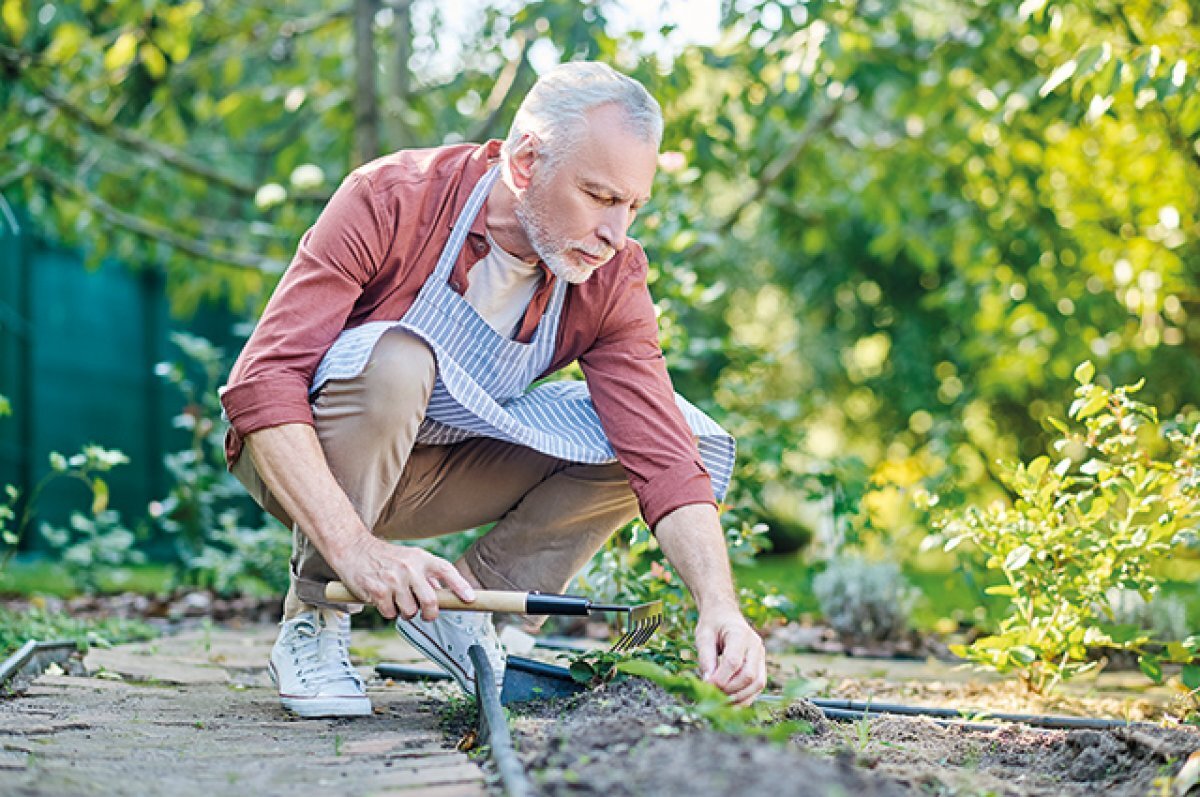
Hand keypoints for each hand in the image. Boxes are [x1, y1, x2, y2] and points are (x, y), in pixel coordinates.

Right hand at [332, 536, 474, 620]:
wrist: (353, 549)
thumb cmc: (385, 557)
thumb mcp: (410, 558)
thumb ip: (427, 575)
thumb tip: (443, 594)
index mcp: (420, 558)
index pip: (446, 570)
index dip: (460, 586)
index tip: (470, 599)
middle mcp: (409, 568)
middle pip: (430, 601)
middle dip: (431, 614)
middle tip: (427, 615)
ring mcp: (392, 580)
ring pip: (410, 611)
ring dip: (406, 613)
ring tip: (398, 601)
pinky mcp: (377, 591)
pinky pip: (390, 614)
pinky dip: (389, 612)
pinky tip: (383, 600)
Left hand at [695, 608, 766, 705]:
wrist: (725, 615)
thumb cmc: (713, 625)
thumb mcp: (703, 636)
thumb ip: (705, 658)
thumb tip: (708, 683)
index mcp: (740, 634)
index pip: (733, 661)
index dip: (720, 678)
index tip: (706, 686)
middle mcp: (755, 646)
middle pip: (749, 675)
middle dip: (730, 690)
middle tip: (712, 696)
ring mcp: (761, 656)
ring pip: (758, 683)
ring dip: (740, 697)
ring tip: (721, 703)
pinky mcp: (761, 666)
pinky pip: (758, 686)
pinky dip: (745, 697)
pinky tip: (731, 703)